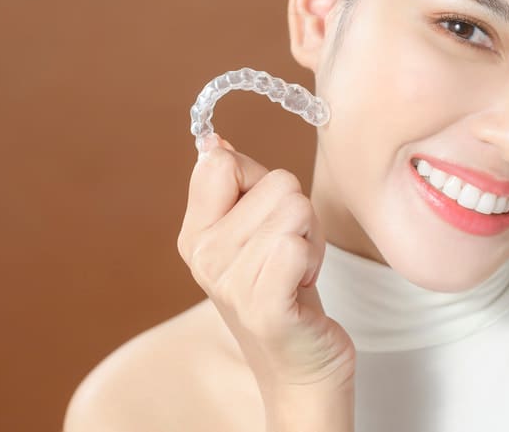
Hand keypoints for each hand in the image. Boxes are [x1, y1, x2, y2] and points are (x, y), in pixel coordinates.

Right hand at [177, 134, 356, 405]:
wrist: (301, 365)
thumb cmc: (284, 288)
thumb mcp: (252, 230)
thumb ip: (234, 183)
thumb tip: (214, 144)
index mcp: (195, 232)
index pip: (222, 163)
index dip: (259, 178)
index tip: (265, 215)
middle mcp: (204, 256)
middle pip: (277, 182)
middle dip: (297, 213)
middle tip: (289, 253)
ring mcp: (230, 284)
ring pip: (295, 209)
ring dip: (311, 238)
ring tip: (297, 270)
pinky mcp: (263, 308)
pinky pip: (294, 247)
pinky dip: (313, 260)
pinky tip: (302, 286)